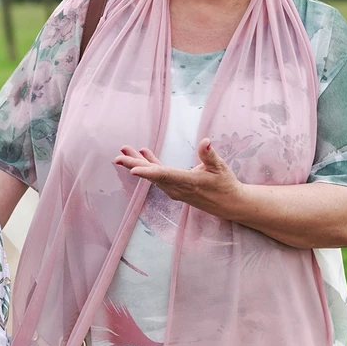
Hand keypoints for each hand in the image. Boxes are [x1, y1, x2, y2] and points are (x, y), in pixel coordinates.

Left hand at [114, 139, 244, 218]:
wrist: (229, 204)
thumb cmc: (226, 184)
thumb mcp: (221, 167)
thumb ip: (209, 155)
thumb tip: (206, 141)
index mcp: (188, 182)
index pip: (165, 176)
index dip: (148, 171)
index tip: (133, 170)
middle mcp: (178, 188)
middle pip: (153, 176)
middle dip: (134, 165)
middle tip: (117, 157)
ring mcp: (175, 190)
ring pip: (153, 176)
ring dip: (138, 163)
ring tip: (124, 150)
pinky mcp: (175, 189)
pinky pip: (159, 177)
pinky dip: (150, 166)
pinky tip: (144, 154)